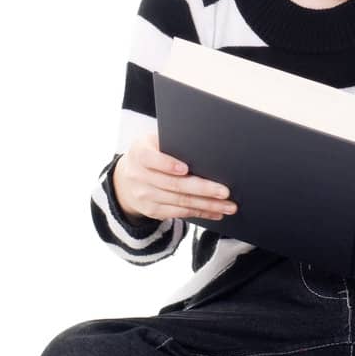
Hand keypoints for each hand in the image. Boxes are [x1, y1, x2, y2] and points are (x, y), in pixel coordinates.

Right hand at [113, 131, 238, 221]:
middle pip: (173, 184)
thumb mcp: (153, 142)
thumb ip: (172, 143)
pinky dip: (200, 212)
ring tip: (228, 205)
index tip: (186, 169)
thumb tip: (205, 147)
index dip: (168, 164)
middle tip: (224, 191)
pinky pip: (179, 213)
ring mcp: (144, 196)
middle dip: (202, 189)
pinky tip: (215, 211)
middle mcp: (138, 176)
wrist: (126, 178)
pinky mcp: (152, 211)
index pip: (151, 159)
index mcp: (139, 153)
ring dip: (207, 205)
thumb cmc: (150, 153)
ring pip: (180, 202)